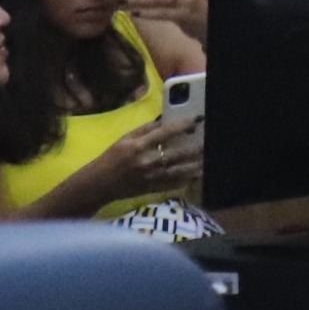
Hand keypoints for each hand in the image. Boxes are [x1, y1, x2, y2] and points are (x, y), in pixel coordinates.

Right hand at [82, 113, 202, 204]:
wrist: (99, 184)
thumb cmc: (111, 157)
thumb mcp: (124, 138)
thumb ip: (145, 129)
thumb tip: (165, 120)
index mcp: (138, 146)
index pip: (165, 133)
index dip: (182, 126)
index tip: (196, 120)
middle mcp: (147, 162)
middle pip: (177, 154)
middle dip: (195, 147)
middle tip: (209, 141)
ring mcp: (151, 177)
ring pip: (179, 171)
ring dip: (196, 165)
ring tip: (208, 158)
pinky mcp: (153, 188)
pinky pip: (174, 184)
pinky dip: (187, 179)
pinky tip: (198, 174)